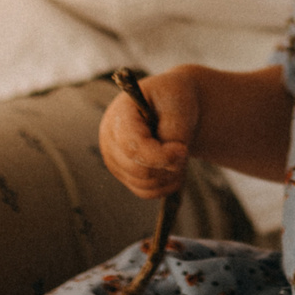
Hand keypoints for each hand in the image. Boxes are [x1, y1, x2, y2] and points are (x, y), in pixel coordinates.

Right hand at [98, 69, 199, 199]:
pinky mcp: (125, 176)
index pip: (132, 146)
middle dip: (168, 165)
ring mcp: (115, 161)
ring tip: (180, 153)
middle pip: (138, 170)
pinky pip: (147, 192)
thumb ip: (174, 132)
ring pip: (144, 184)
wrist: (170, 107)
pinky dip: (166, 184)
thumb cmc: (172, 101)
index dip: (159, 155)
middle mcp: (110, 141)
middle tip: (184, 149)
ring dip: (170, 174)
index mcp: (119, 116)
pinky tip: (174, 166)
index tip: (183, 150)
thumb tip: (172, 162)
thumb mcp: (177, 106)